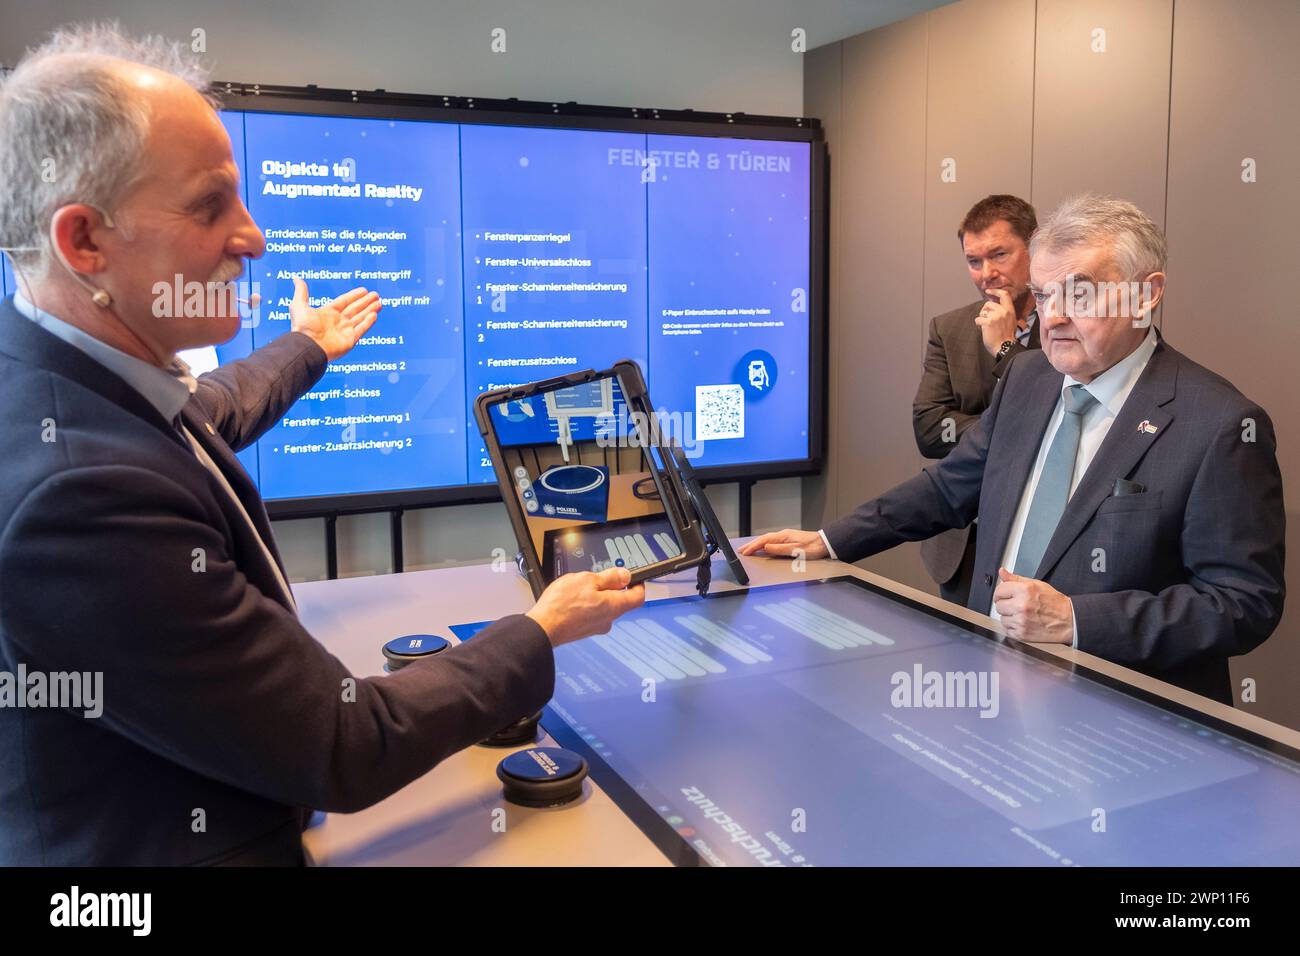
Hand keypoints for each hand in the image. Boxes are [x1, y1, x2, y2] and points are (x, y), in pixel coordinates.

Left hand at [289, 278, 381, 360]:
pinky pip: (361, 330)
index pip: (344, 302)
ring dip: (370, 310)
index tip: (364, 290)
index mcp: (327, 313)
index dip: (354, 296)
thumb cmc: (302, 327)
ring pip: (360, 318)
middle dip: (365, 302)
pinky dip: (368, 322)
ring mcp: (344, 331)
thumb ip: (301, 292)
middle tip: (376, 295)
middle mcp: (337, 322)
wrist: (307, 346)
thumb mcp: (299, 305)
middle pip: (355, 309)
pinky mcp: (350, 341)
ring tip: (379, 303)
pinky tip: (375, 314)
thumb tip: (296, 278)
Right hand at [526, 567, 644, 646]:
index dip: (638, 585)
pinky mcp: (584, 630)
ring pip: (604, 607)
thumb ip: (609, 577)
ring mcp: (596, 627)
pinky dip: (586, 605)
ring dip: (596, 596)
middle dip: (611, 588)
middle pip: (620, 601)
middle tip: (597, 578)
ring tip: (578, 589)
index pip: (638, 597)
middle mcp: (608, 620)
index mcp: (613, 606)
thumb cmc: (562, 605)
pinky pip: (592, 614)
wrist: (543, 628)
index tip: (634, 578)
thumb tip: (625, 576)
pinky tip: (571, 600)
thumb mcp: (587, 580)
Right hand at [737, 528, 826, 559]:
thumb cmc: (813, 547)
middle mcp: (783, 535)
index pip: (764, 541)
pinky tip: (762, 549)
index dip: (753, 547)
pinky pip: (772, 542)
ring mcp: (785, 537)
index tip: (745, 552)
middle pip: (763, 539)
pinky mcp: (788, 540)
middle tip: (741, 550)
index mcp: (783, 536)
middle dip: (751, 545)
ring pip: (766, 540)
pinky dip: (764, 545)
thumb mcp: (795, 550)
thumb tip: (766, 548)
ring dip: (756, 545)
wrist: (824, 544)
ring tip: (748, 550)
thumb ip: (779, 549)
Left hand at [976, 288, 1019, 356]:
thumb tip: (994, 306)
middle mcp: (1004, 311)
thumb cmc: (1006, 336)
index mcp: (1010, 310)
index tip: (988, 291)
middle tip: (986, 319)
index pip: (1004, 295)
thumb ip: (1004, 312)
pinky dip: (978, 324)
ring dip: (982, 317)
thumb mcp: (1011, 321)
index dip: (995, 291)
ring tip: (987, 325)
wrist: (1004, 347)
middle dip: (985, 310)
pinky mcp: (988, 322)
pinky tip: (983, 329)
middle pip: (989, 304)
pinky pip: (978, 319)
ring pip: (983, 311)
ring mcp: (996, 316)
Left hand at [992, 568, 1072, 643]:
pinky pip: (1007, 629)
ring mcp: (1021, 621)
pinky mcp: (1022, 634)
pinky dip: (1013, 627)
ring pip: (1002, 618)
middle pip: (998, 605)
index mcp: (1024, 591)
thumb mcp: (1036, 584)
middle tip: (1016, 605)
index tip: (1004, 594)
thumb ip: (1016, 579)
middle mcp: (1021, 606)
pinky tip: (1023, 622)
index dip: (1002, 592)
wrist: (1068, 620)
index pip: (999, 590)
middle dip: (1006, 604)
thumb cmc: (1054, 602)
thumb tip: (1002, 573)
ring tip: (1022, 614)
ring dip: (1009, 616)